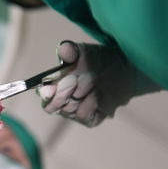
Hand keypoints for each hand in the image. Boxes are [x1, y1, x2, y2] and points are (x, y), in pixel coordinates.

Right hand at [37, 41, 160, 126]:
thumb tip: (63, 49)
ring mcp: (75, 112)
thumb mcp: (84, 52)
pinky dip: (90, 103)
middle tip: (74, 79)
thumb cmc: (97, 61)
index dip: (45, 93)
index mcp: (54, 87)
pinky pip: (84, 115)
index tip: (48, 88)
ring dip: (81, 94)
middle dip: (64, 92)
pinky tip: (98, 93)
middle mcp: (62, 102)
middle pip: (54, 105)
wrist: (123, 71)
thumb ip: (71, 51)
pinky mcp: (89, 119)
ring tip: (92, 80)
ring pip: (70, 109)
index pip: (44, 96)